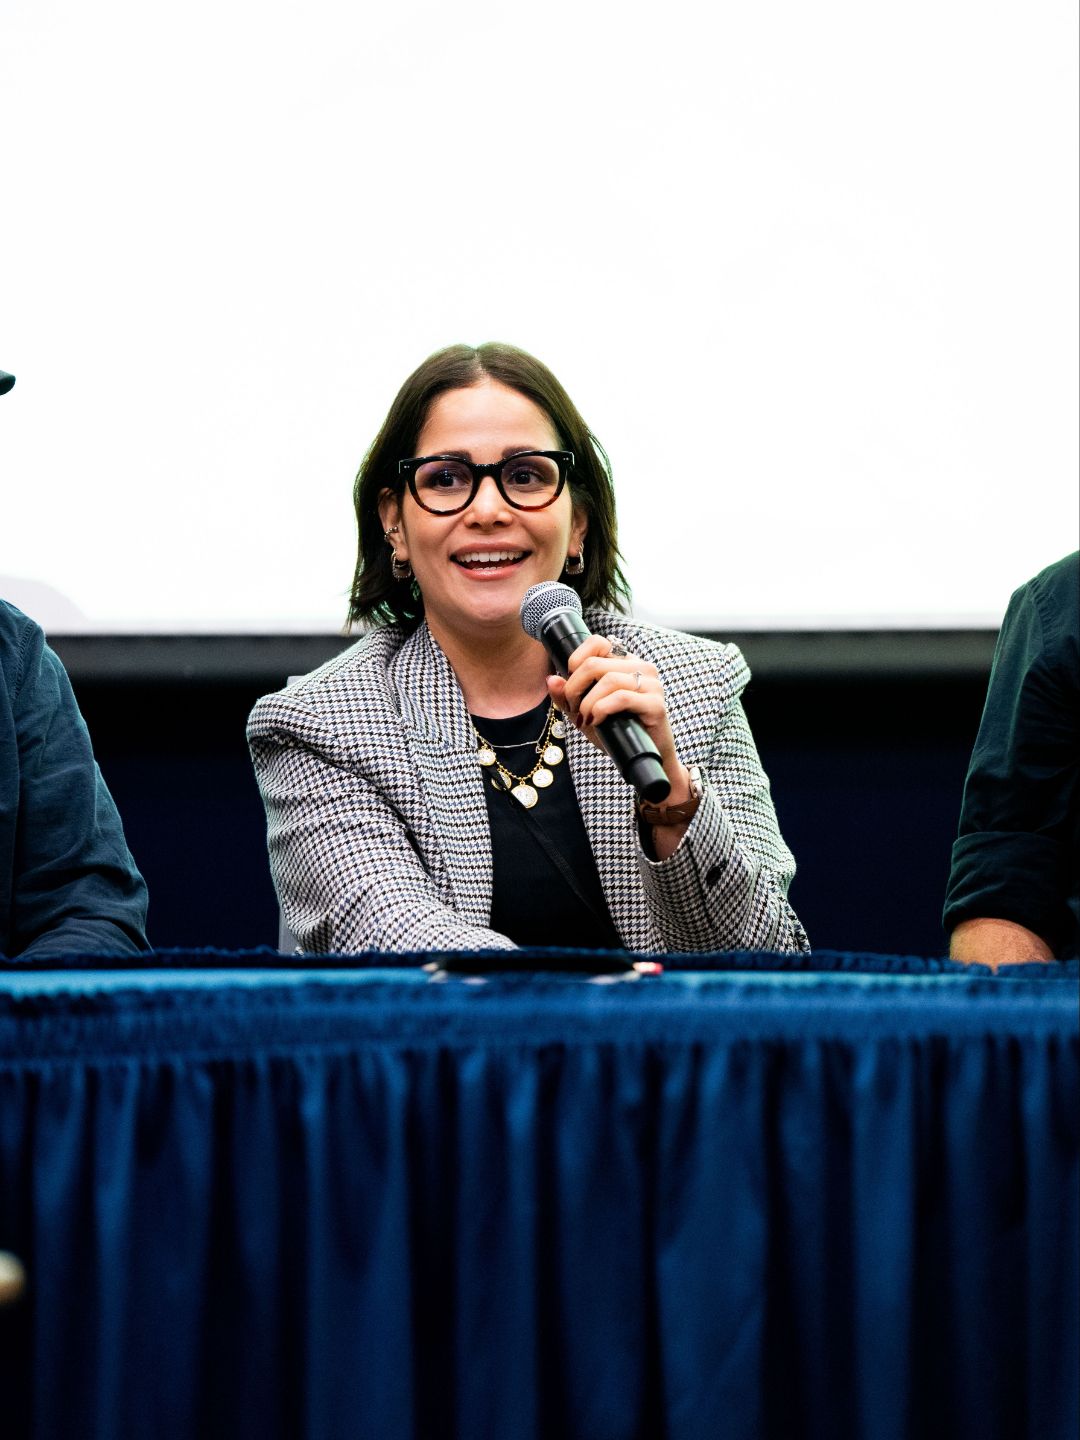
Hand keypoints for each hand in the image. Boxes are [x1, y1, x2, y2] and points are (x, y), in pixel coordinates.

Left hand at [546, 636, 691, 805]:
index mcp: (625, 662)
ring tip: (585, 719)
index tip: (570, 685)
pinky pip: (621, 697)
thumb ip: (566, 697)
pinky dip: (601, 709)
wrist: (641, 759)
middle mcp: (641, 667)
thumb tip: (551, 679)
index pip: (597, 642)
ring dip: (587, 702)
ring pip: (608, 680)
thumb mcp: (584, 712)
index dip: (575, 660)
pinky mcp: (656, 704)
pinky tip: (597, 721)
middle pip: (595, 663)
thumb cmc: (616, 732)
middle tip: (573, 709)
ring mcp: (651, 685)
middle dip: (575, 688)